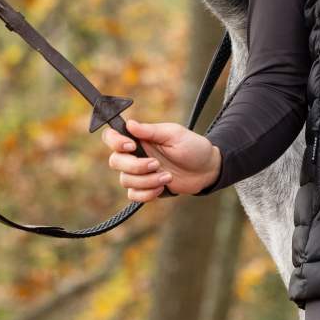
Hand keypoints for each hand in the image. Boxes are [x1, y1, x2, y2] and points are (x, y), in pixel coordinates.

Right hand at [102, 118, 221, 199]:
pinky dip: (147, 193)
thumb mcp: (174, 134)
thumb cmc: (192, 147)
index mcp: (140, 138)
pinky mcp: (146, 188)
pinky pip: (133, 195)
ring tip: (167, 176)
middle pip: (115, 161)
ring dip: (146, 180)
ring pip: (125, 180)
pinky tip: (162, 188)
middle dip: (135, 166)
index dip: (115, 142)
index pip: (111, 137)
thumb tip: (129, 123)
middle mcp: (135, 155)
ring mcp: (139, 173)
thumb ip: (150, 131)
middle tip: (156, 164)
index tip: (132, 145)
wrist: (207, 169)